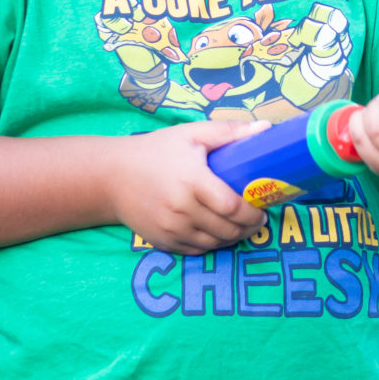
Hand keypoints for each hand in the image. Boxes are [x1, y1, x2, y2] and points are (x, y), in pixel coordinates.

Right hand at [110, 119, 268, 254]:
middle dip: (248, 228)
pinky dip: (211, 245)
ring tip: (242, 228)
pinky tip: (218, 234)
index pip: (232, 206)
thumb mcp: (190, 134)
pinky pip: (196, 250)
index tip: (263, 209)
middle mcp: (182, 209)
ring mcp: (171, 228)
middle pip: (227, 229)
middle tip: (257, 221)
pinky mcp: (162, 242)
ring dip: (233, 238)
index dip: (252, 213)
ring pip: (214, 243)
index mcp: (192, 180)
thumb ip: (228, 132)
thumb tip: (265, 129)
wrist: (112, 177)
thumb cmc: (156, 151)